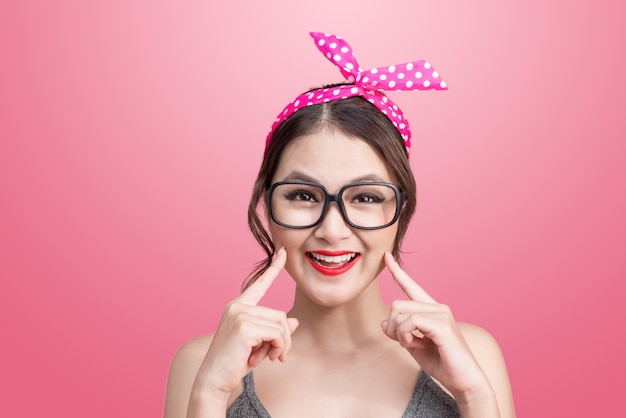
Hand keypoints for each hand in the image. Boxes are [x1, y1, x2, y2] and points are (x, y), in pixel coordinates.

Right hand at [193, 248, 298, 399]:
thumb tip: (294, 321)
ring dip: (282, 345)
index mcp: (238, 307)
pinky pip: (276, 333)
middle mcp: (237, 306)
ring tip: (271, 358)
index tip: (283, 252)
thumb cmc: (234, 362)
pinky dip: (278, 347)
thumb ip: (274, 330)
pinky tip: (266, 358)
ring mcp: (239, 314)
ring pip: (280, 324)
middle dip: (284, 338)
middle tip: (277, 356)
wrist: (214, 381)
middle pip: (280, 314)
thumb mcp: (258, 344)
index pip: (259, 284)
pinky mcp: (244, 326)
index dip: (273, 268)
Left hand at [381, 252, 489, 397]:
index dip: (396, 271)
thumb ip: (399, 332)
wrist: (464, 381)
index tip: (385, 256)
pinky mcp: (442, 325)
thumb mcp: (413, 346)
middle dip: (392, 327)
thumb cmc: (442, 364)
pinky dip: (405, 335)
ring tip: (414, 345)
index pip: (410, 286)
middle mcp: (437, 307)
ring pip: (400, 312)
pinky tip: (416, 344)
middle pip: (397, 304)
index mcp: (431, 310)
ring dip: (399, 333)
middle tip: (405, 343)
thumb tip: (383, 322)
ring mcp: (441, 314)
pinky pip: (410, 322)